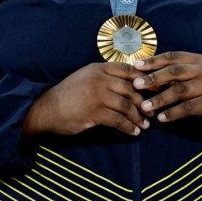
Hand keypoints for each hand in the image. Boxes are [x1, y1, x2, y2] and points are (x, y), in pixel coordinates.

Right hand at [23, 62, 148, 136]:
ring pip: (127, 105)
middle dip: (145, 101)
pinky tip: (133, 132)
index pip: (130, 70)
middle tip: (152, 111)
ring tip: (145, 125)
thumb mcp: (86, 77)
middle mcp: (100, 79)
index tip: (156, 89)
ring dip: (139, 117)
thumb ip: (106, 76)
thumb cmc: (68, 94)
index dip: (146, 80)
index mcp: (99, 68)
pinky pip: (118, 120)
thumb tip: (131, 84)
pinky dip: (128, 127)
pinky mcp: (94, 112)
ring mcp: (97, 95)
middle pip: (132, 88)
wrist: (45, 109)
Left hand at [132, 51, 201, 130]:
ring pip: (180, 91)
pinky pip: (187, 108)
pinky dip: (172, 113)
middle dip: (154, 78)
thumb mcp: (190, 76)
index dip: (153, 61)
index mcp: (197, 60)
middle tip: (137, 84)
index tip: (136, 66)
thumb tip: (141, 74)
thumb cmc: (200, 89)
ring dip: (160, 99)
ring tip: (145, 106)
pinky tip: (161, 118)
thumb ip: (171, 74)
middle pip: (175, 71)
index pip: (172, 57)